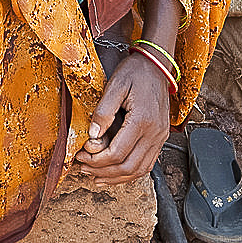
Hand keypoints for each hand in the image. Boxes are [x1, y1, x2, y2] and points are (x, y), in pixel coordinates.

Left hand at [74, 51, 169, 184]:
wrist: (157, 65)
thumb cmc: (135, 72)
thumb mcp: (115, 85)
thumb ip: (103, 111)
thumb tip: (92, 135)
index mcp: (142, 121)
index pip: (117, 153)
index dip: (96, 160)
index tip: (81, 157)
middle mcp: (155, 133)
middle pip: (128, 166)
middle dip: (103, 172)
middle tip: (83, 169)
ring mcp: (160, 137)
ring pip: (139, 170)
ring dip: (117, 177)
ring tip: (96, 177)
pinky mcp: (160, 137)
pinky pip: (147, 163)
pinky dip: (131, 173)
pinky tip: (116, 173)